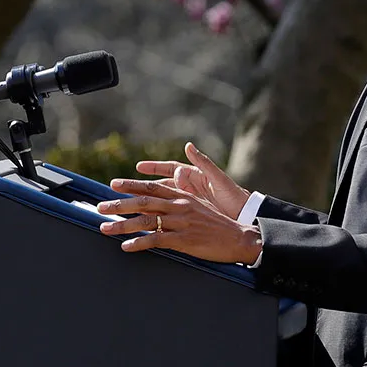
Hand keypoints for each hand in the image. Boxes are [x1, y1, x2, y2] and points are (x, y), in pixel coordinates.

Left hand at [95, 179, 263, 264]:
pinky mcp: (183, 240)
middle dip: (119, 204)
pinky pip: (156, 240)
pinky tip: (126, 246)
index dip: (131, 185)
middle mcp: (179, 206)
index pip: (151, 188)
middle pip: (143, 202)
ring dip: (123, 225)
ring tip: (105, 228)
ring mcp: (180, 222)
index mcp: (182, 196)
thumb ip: (180, 200)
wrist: (238, 237)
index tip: (113, 185)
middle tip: (100, 207)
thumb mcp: (199, 205)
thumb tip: (162, 200)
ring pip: (146, 221)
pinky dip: (139, 243)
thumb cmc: (217, 223)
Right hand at [121, 142, 250, 218]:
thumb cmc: (232, 196)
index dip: (154, 167)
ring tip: (127, 205)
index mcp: (194, 176)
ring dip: (145, 203)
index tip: (138, 167)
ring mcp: (186, 203)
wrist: (243, 217)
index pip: (169, 168)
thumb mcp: (218, 178)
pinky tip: (143, 221)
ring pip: (160, 201)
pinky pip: (167, 215)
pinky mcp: (188, 216)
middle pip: (160, 186)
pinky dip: (155, 217)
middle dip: (142, 186)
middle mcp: (187, 188)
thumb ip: (203, 162)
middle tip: (122, 187)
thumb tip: (188, 145)